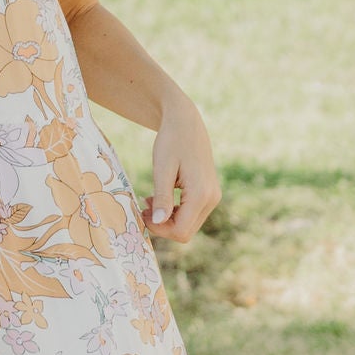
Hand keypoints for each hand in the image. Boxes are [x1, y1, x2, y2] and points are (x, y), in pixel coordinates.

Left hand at [146, 88, 220, 243]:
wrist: (186, 122)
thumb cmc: (171, 141)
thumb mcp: (162, 168)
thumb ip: (162, 197)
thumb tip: (158, 223)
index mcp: (201, 194)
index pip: (181, 231)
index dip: (159, 229)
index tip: (142, 212)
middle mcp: (212, 199)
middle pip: (186, 231)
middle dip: (162, 225)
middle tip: (144, 207)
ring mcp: (212, 197)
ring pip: (188, 224)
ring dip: (167, 218)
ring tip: (149, 200)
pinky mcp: (209, 193)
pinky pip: (191, 213)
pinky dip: (174, 211)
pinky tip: (159, 197)